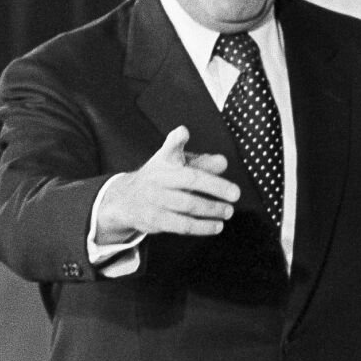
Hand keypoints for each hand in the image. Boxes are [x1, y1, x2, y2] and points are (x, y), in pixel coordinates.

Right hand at [94, 125, 238, 239]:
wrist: (125, 199)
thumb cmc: (160, 178)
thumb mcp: (176, 164)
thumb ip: (201, 162)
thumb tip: (222, 163)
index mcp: (165, 160)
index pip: (170, 147)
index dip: (176, 139)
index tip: (183, 132)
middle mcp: (159, 177)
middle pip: (189, 179)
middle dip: (215, 186)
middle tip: (235, 193)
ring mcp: (155, 199)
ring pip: (188, 205)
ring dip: (212, 209)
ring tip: (228, 211)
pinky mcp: (155, 220)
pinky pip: (182, 225)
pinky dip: (202, 227)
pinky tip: (216, 226)